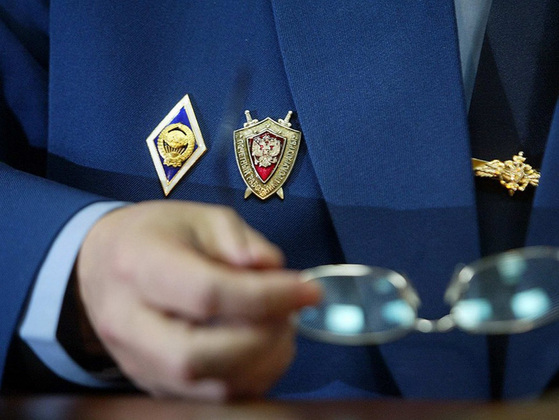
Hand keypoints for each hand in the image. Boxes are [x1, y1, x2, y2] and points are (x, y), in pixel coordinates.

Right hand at [75, 200, 320, 399]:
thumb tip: (272, 270)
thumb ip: (239, 240)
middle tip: (291, 314)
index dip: (266, 296)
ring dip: (263, 363)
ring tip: (281, 327)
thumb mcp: (200, 217)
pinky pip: (210, 400)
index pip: (206, 292)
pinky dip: (251, 379)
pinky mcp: (152, 384)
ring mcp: (136, 362)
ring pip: (207, 389)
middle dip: (262, 340)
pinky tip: (264, 348)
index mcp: (138, 265)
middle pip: (197, 357)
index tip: (309, 289)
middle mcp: (128, 322)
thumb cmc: (157, 235)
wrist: (101, 264)